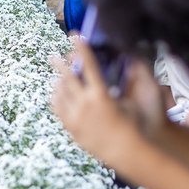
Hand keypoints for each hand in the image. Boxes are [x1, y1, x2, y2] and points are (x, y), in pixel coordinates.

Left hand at [50, 40, 145, 166]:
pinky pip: (59, 109)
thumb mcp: (129, 102)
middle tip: (54, 56)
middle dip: (61, 64)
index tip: (74, 35)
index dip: (81, 48)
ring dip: (59, 82)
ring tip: (57, 76)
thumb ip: (121, 86)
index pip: (88, 64)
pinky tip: (56, 94)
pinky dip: (57, 99)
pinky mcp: (72, 128)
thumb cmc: (133, 126)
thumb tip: (124, 71)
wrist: (127, 153)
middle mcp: (85, 104)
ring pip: (61, 93)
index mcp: (101, 94)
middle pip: (68, 77)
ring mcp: (76, 117)